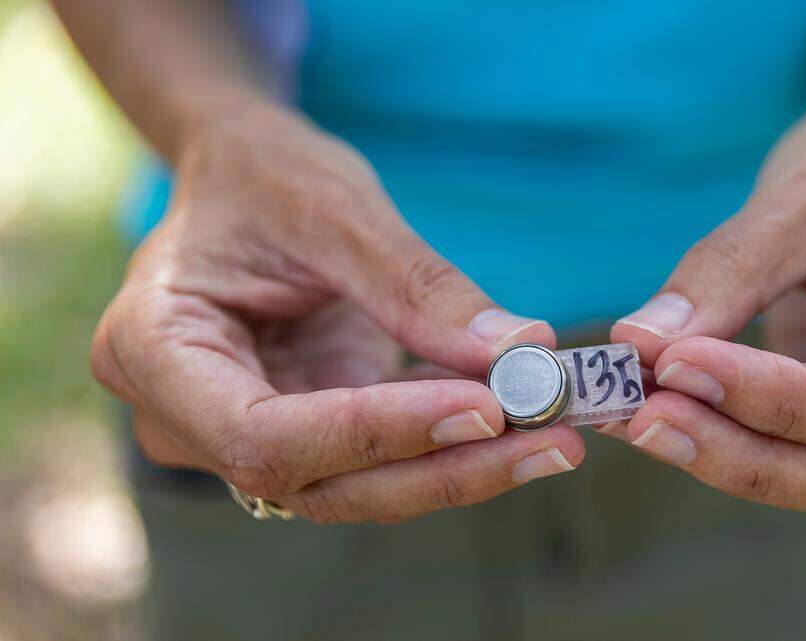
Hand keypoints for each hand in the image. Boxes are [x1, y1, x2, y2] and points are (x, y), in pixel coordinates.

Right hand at [92, 103, 582, 522]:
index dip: (379, 431)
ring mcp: (241, 436)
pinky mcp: (300, 436)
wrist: (243, 181)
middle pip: (321, 481)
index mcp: (153, 350)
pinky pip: (380, 462)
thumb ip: (420, 287)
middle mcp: (185, 418)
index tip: (486, 407)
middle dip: (443, 467)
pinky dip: (452, 448)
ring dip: (461, 468)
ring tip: (556, 436)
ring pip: (359, 487)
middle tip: (553, 439)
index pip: (267, 433)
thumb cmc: (264, 177)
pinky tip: (526, 428)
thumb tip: (524, 352)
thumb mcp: (336, 208)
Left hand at [610, 87, 805, 524]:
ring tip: (637, 417)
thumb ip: (726, 272)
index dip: (781, 400)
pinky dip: (736, 446)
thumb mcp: (802, 198)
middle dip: (744, 448)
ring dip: (731, 460)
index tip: (678, 366)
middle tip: (639, 412)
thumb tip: (640, 345)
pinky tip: (666, 415)